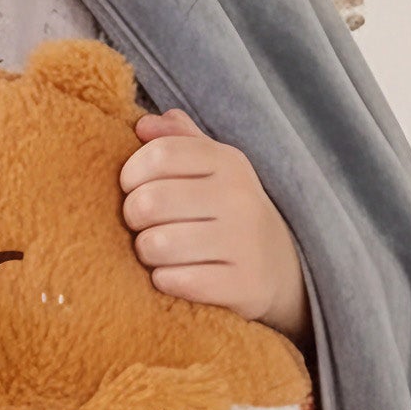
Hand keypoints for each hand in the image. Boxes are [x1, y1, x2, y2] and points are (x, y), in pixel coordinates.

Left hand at [120, 109, 309, 344]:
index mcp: (228, 161)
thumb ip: (177, 140)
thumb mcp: (211, 168)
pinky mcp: (244, 285)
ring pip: (156, 245)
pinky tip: (176, 275)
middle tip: (144, 226)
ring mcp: (245, 242)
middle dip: (133, 218)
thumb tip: (143, 125)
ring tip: (160, 252)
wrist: (279, 268)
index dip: (131, 173)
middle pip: (149, 201)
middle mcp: (240, 197)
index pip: (158, 154)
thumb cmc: (227, 210)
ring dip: (147, 253)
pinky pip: (175, 281)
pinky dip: (165, 281)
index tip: (133, 187)